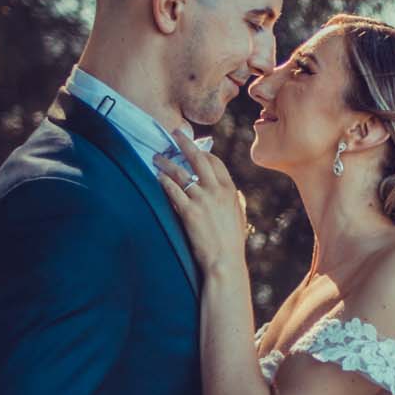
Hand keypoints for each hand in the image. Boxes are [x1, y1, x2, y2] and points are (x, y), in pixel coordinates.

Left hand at [154, 127, 250, 274]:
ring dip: (166, 162)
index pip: (215, 161)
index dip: (202, 151)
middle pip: (198, 158)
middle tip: (174, 133)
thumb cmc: (231, 242)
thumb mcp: (238, 216)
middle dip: (185, 143)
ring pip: (181, 172)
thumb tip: (232, 192)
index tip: (193, 147)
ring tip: (156, 157)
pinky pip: (172, 190)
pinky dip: (163, 181)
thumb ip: (234, 201)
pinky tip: (156, 176)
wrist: (224, 260)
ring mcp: (202, 199)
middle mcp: (216, 190)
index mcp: (230, 190)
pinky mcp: (189, 211)